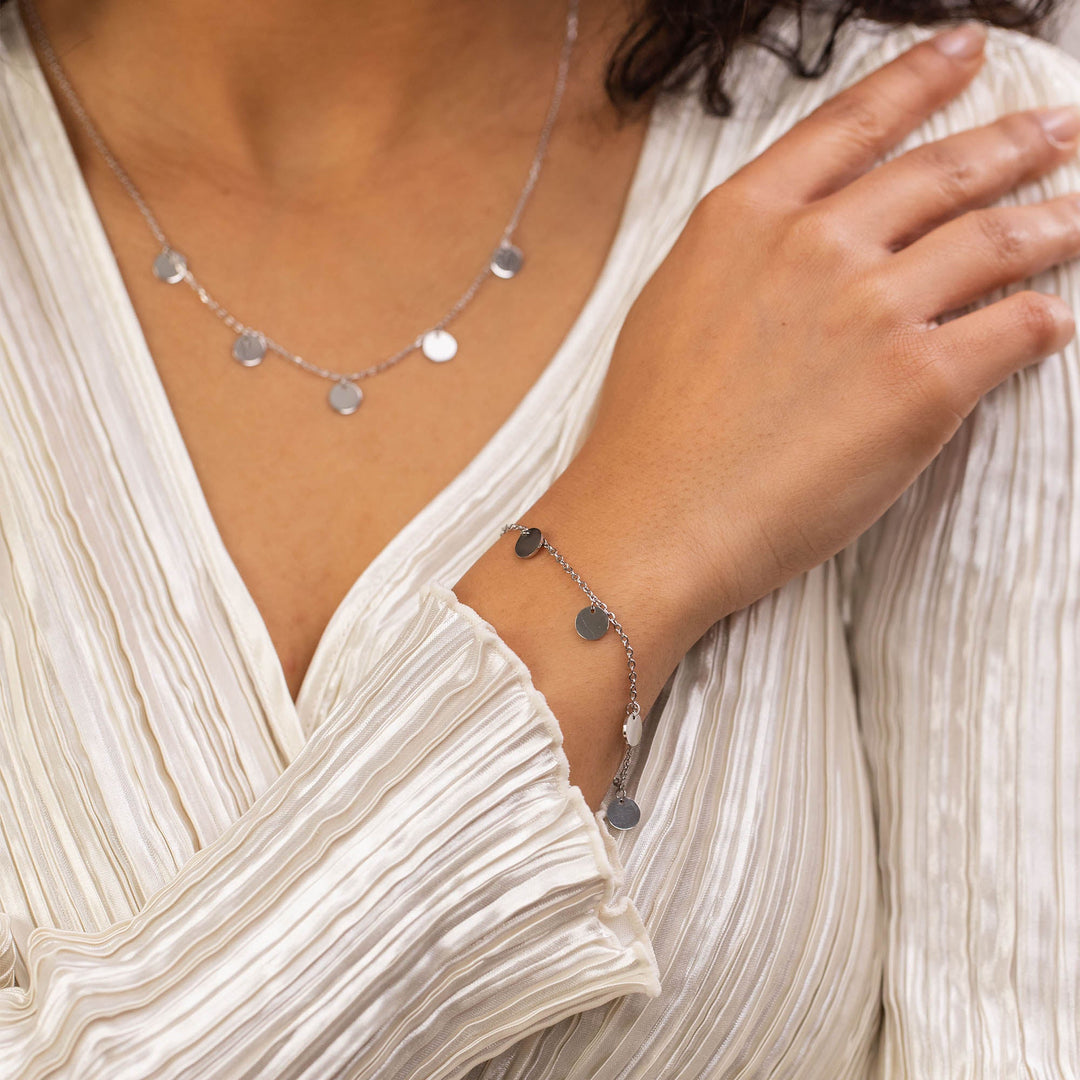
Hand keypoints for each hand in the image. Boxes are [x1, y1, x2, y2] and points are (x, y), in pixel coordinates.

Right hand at [572, 21, 1079, 640]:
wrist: (657, 517)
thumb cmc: (651, 431)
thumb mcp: (674, 306)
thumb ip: (742, 258)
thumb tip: (797, 246)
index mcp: (748, 217)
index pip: (854, 122)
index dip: (921, 78)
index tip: (963, 52)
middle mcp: (818, 243)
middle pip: (944, 172)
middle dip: (1016, 142)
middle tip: (1060, 129)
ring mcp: (875, 307)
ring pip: (999, 240)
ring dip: (1056, 222)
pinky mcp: (923, 380)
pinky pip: (1018, 327)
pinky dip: (1046, 320)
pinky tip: (1054, 321)